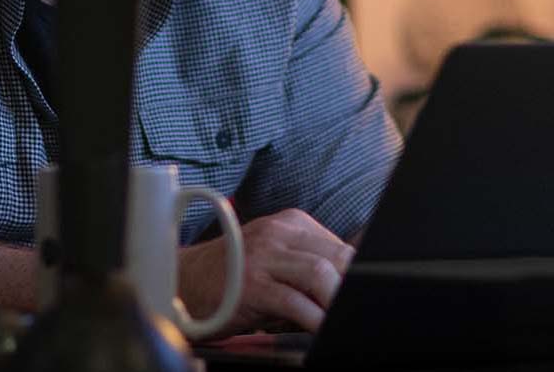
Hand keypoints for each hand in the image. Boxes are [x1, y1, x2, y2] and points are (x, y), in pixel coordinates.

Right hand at [177, 208, 353, 337]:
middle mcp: (278, 232)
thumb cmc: (238, 273)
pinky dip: (314, 319)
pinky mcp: (251, 284)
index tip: (367, 295)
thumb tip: (351, 283)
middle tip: (361, 309)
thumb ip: (309, 262)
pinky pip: (294, 302)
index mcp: (291, 222)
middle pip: (336, 256)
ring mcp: (263, 256)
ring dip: (337, 301)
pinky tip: (321, 331)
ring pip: (320, 274)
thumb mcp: (276, 256)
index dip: (357, 274)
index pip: (340, 246)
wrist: (186, 279)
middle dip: (352, 286)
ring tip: (344, 319)